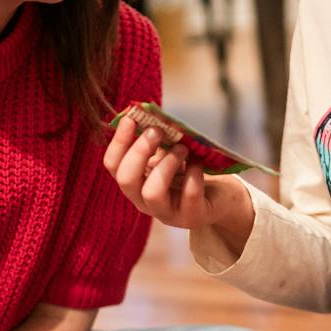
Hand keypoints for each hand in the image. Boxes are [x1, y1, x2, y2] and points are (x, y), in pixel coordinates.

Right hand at [103, 115, 246, 233]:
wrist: (218, 199)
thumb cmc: (188, 172)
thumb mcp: (169, 154)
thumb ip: (157, 140)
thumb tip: (152, 115)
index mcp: (134, 182)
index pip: (112, 165)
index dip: (118, 141)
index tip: (131, 118)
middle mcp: (144, 201)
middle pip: (126, 180)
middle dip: (139, 152)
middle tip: (156, 131)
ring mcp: (167, 213)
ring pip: (152, 192)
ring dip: (167, 164)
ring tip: (182, 148)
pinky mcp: (191, 216)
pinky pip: (189, 195)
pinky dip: (194, 173)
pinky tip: (199, 163)